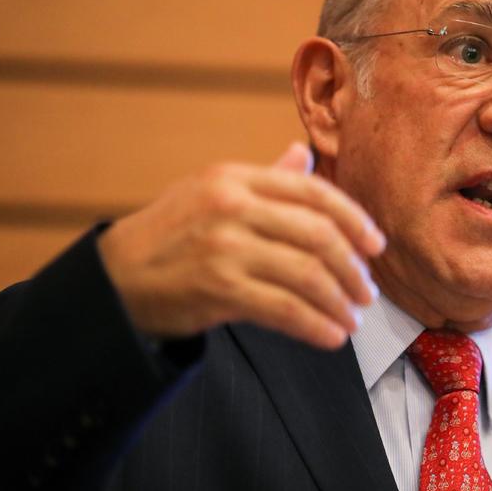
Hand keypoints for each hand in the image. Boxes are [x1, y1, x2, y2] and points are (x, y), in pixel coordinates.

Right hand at [96, 142, 384, 348]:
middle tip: (367, 292)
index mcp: (238, 177)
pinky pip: (285, 309)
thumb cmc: (172, 233)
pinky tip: (332, 336)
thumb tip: (304, 154)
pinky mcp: (218, 289)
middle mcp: (233, 206)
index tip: (376, 246)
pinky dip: (316, 326)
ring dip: (339, 302)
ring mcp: (224, 248)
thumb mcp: (213, 191)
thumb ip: (265, 178)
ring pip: (307, 274)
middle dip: (353, 268)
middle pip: (318, 235)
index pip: (314, 192)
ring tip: (353, 319)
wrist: (115, 277)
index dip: (354, 220)